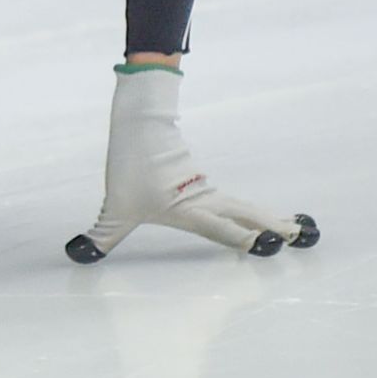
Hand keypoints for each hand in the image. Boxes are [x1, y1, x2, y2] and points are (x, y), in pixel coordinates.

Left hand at [66, 65, 317, 262]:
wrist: (140, 124)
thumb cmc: (129, 168)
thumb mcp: (113, 209)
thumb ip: (101, 236)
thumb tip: (75, 253)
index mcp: (190, 210)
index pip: (223, 230)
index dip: (246, 239)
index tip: (273, 246)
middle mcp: (205, 201)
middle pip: (246, 215)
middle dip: (273, 227)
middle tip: (302, 236)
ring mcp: (207, 189)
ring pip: (244, 206)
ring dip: (269, 217)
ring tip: (296, 227)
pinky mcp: (203, 181)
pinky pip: (233, 201)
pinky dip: (254, 211)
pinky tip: (263, 217)